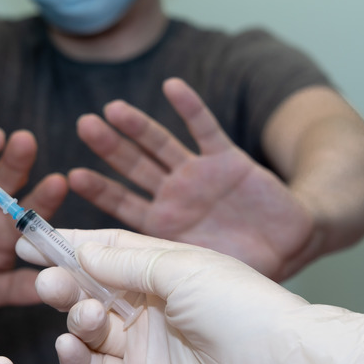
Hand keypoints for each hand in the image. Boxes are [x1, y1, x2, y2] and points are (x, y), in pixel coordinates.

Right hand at [17, 229, 363, 363]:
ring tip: (77, 312)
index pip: (108, 250)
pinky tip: (71, 345)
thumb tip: (83, 249)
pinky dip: (77, 358)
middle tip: (47, 278)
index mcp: (166, 266)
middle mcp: (154, 303)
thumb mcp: (182, 267)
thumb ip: (127, 261)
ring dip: (72, 317)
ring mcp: (150, 343)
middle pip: (94, 289)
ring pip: (92, 328)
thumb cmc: (244, 307)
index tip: (30, 237)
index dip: (69, 243)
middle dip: (65, 280)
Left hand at [70, 77, 315, 278]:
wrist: (291, 245)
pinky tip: (171, 87)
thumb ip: (159, 269)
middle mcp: (175, 195)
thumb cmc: (243, 266)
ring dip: (139, 126)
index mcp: (162, 225)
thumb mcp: (198, 273)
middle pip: (135, 166)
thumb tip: (107, 276)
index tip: (72, 175)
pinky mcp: (226, 159)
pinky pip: (205, 128)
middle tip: (84, 125)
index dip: (100, 189)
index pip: (122, 204)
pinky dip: (189, 108)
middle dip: (111, 147)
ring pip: (162, 144)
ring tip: (113, 109)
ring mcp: (198, 175)